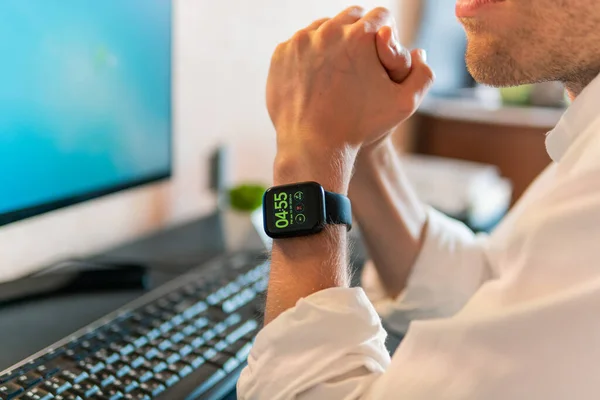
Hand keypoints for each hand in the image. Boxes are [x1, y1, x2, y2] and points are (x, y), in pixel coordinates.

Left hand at [267, 6, 433, 170]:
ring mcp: (301, 41)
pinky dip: (309, 54)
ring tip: (338, 68)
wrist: (313, 145)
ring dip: (333, 41)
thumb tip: (420, 51)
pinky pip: (300, 44)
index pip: (381, 15)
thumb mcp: (404, 105)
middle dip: (359, 32)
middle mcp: (329, 31)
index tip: (381, 50)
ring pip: (323, 27)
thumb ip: (423, 75)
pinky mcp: (281, 53)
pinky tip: (316, 76)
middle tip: (360, 58)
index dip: (386, 32)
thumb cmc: (360, 127)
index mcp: (362, 35)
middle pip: (351, 16)